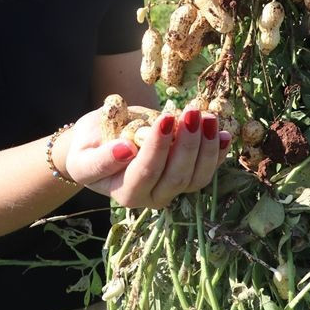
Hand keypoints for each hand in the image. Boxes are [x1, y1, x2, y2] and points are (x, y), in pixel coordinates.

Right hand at [62, 106, 231, 208]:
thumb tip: (128, 150)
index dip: (156, 149)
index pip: (143, 172)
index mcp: (122, 191)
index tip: (164, 119)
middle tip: (190, 111)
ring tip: (207, 117)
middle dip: (186, 143)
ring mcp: (168, 192)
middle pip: (174, 176)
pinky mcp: (183, 183)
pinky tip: (224, 134)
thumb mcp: (85, 147)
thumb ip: (102, 155)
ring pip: (194, 178)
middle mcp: (148, 198)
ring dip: (206, 147)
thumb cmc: (90, 144)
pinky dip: (217, 154)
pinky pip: (205, 174)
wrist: (98, 151)